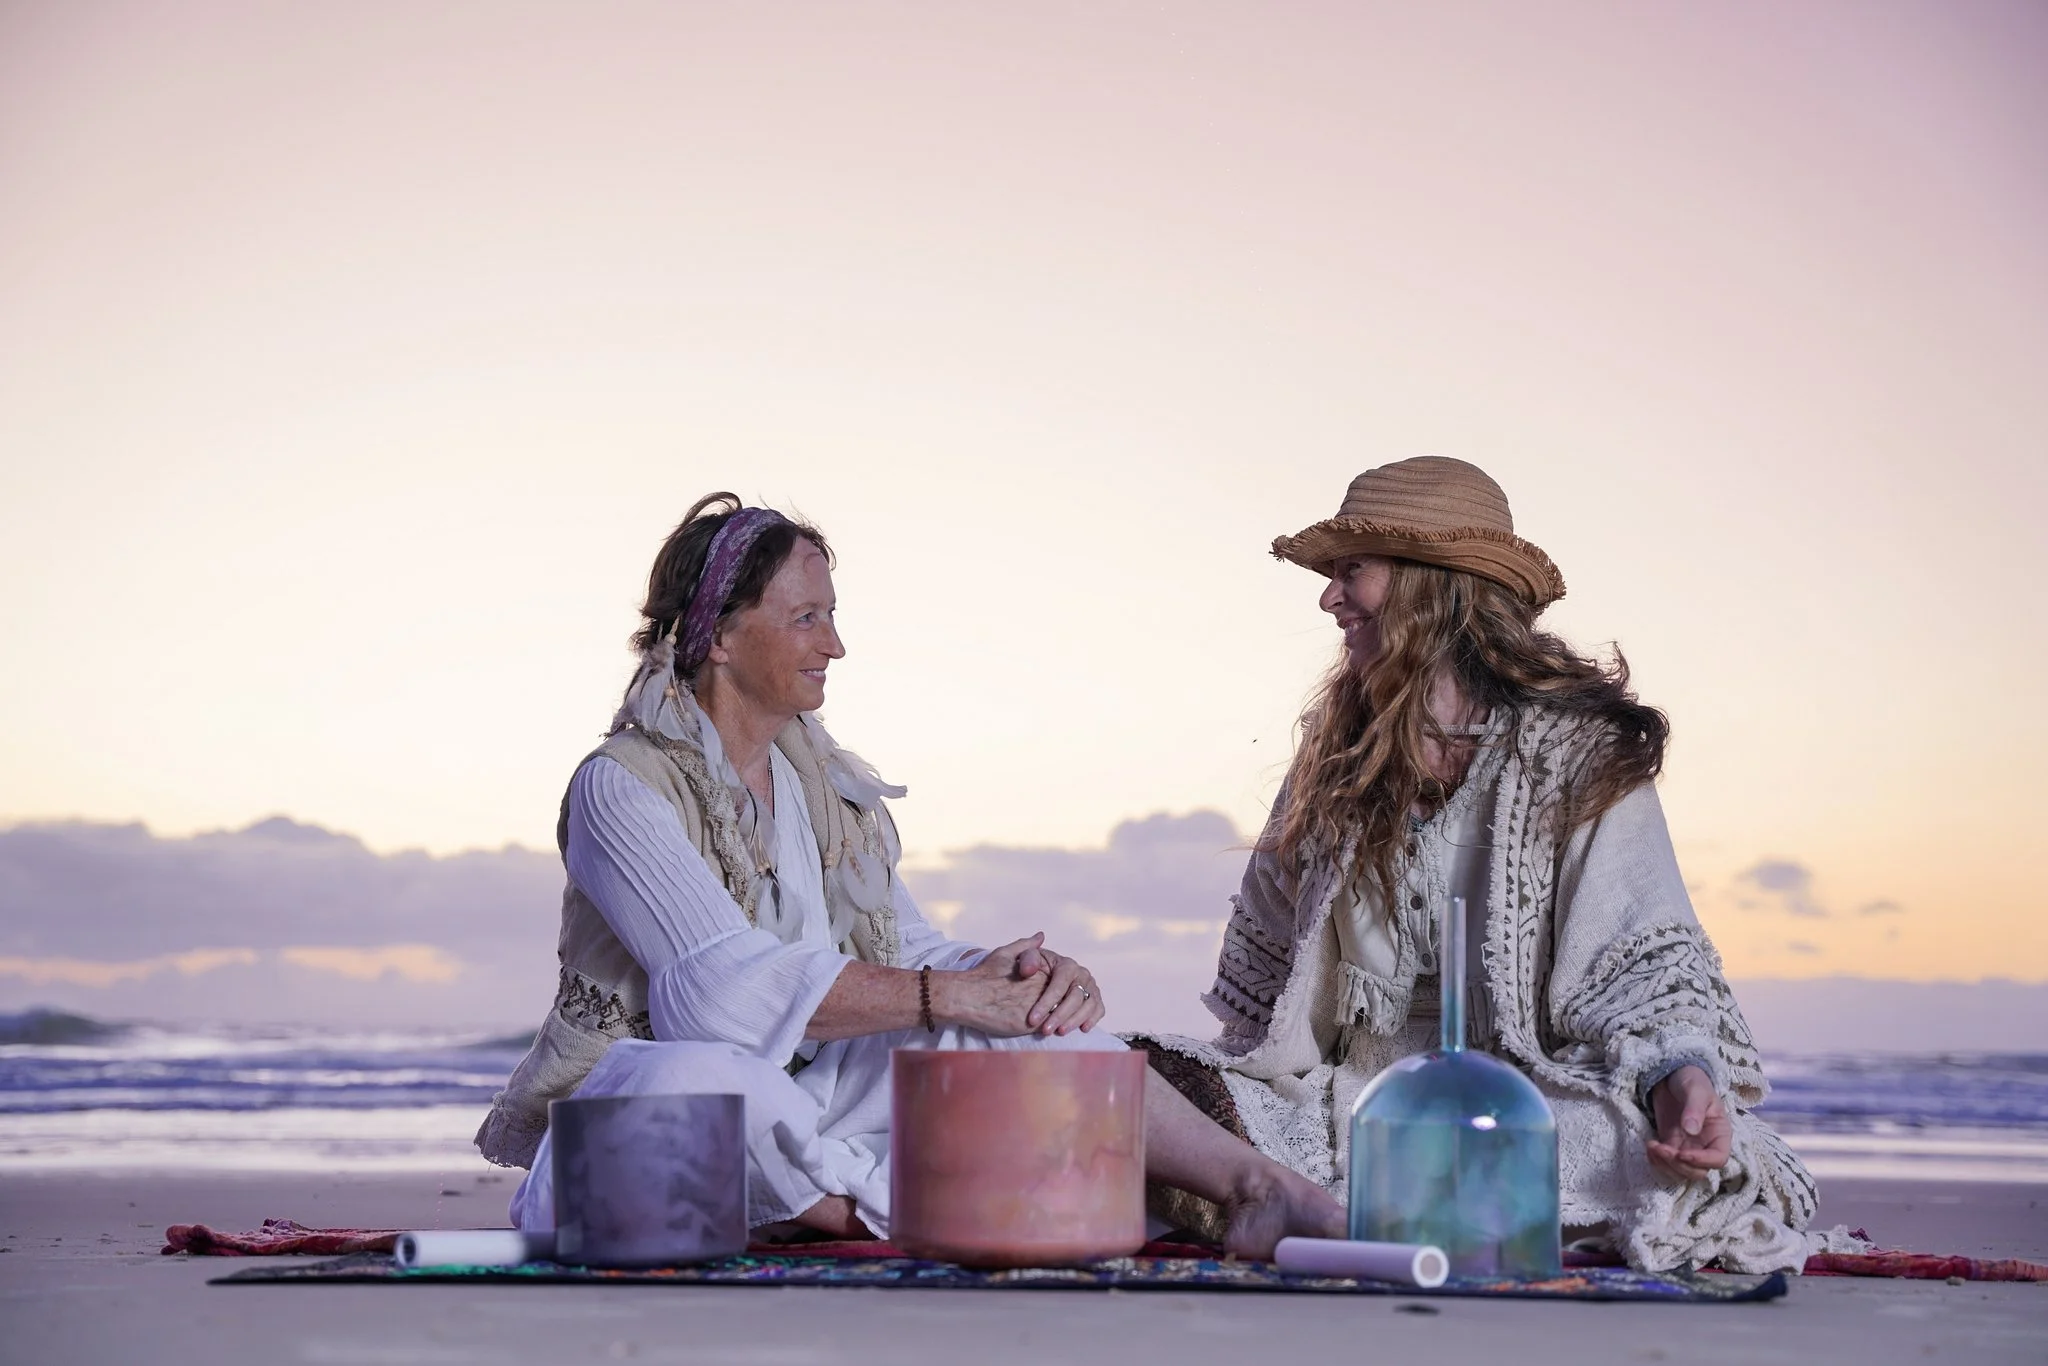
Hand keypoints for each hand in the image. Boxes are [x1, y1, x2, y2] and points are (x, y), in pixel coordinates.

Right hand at [929, 933, 1055, 1037]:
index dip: (1061, 991)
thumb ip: (1026, 946)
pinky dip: (1048, 1029)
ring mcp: (1037, 1006)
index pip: (1062, 983)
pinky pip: (1046, 1028)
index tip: (1059, 996)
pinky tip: (1043, 1030)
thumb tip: (1041, 936)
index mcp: (1040, 972)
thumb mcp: (1005, 953)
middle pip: (1064, 1000)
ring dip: (1059, 1020)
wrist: (967, 996)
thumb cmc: (983, 975)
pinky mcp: (1029, 1025)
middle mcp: (1041, 988)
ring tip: (1054, 1023)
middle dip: (1064, 1006)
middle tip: (1063, 1012)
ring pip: (1059, 1016)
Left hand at [1018, 943, 1106, 1036]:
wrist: (1042, 975)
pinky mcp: (1095, 999)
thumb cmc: (1034, 967)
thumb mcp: (1026, 958)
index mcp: (1066, 965)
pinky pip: (1099, 1009)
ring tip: (1060, 1032)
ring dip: (1075, 1020)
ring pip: (1089, 1005)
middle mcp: (1082, 974)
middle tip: (1045, 1030)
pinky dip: (1092, 1019)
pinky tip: (1082, 1029)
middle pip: (1076, 997)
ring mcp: (1091, 987)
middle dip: (1060, 1016)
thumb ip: (1026, 960)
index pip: (1059, 985)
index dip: (1046, 1003)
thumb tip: (1028, 969)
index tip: (1032, 1020)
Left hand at [1645, 1065, 1731, 1181]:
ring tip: (1652, 1147)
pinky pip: (1666, 1163)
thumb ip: (1695, 1109)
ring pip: (1681, 1172)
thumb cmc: (1692, 1080)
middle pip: (1698, 1172)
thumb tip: (1691, 1130)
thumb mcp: (1696, 1090)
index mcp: (1719, 1134)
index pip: (1718, 1159)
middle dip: (1679, 1165)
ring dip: (1665, 1166)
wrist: (1672, 1075)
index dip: (1702, 1161)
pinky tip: (1649, 1147)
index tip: (1682, 1153)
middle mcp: (1705, 1146)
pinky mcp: (1671, 1145)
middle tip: (1662, 1148)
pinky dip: (1657, 1161)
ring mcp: (1687, 1148)